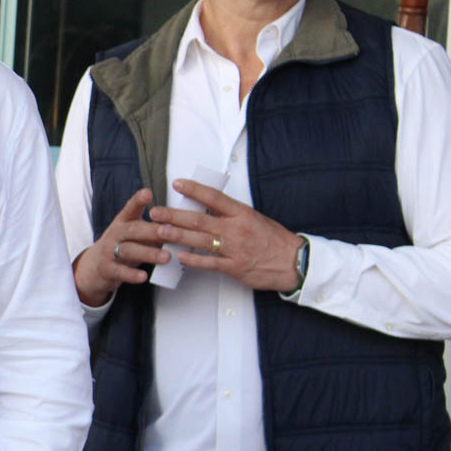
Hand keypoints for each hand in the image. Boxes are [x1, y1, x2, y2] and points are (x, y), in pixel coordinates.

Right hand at [73, 189, 167, 306]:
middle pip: (132, 230)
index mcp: (123, 222)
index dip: (138, 201)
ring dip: (148, 253)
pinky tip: (143, 276)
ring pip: (128, 250)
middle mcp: (115, 234)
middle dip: (150, 230)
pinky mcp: (108, 269)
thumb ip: (153, 229)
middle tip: (167, 231)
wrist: (94, 267)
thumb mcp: (133, 233)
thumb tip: (181, 227)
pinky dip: (131, 274)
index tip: (147, 193)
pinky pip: (120, 272)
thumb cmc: (122, 246)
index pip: (130, 209)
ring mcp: (109, 251)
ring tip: (166, 257)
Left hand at [148, 178, 303, 291]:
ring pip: (201, 240)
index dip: (194, 190)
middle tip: (156, 212)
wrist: (294, 262)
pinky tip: (179, 255)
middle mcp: (236, 229)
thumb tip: (206, 205)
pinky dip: (194, 260)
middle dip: (174, 215)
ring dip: (178, 235)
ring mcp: (235, 248)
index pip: (214, 197)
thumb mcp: (254, 218)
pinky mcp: (235, 267)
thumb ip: (231, 213)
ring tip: (159, 231)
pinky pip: (210, 263)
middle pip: (200, 219)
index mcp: (242, 213)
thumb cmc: (273, 239)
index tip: (176, 184)